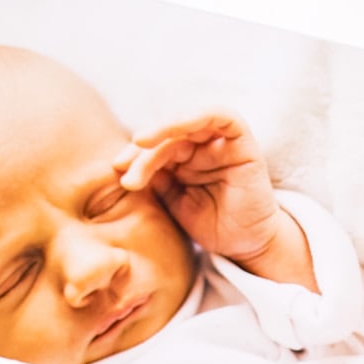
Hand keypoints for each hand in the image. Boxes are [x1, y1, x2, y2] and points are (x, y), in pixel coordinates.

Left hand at [115, 113, 312, 286]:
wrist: (245, 247)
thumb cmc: (212, 224)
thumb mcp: (173, 199)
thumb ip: (156, 176)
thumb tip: (128, 159)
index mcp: (187, 155)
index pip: (156, 143)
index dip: (135, 153)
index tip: (118, 169)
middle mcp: (204, 144)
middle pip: (168, 134)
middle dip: (143, 152)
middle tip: (128, 177)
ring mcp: (223, 142)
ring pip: (186, 124)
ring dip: (161, 135)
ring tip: (139, 153)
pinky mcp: (242, 142)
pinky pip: (222, 116)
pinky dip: (196, 116)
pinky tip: (174, 128)